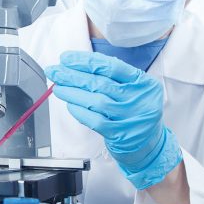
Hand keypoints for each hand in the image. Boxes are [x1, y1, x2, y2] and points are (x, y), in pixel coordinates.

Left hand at [46, 51, 182, 189]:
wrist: (148, 144)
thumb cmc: (134, 110)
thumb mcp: (133, 89)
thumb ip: (111, 76)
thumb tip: (75, 65)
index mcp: (144, 83)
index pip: (111, 66)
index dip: (85, 61)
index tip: (66, 58)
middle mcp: (139, 99)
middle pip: (100, 83)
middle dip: (72, 75)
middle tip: (55, 71)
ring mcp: (130, 118)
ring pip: (96, 101)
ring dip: (72, 93)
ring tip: (58, 88)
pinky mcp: (120, 134)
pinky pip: (95, 120)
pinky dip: (79, 111)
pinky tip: (70, 105)